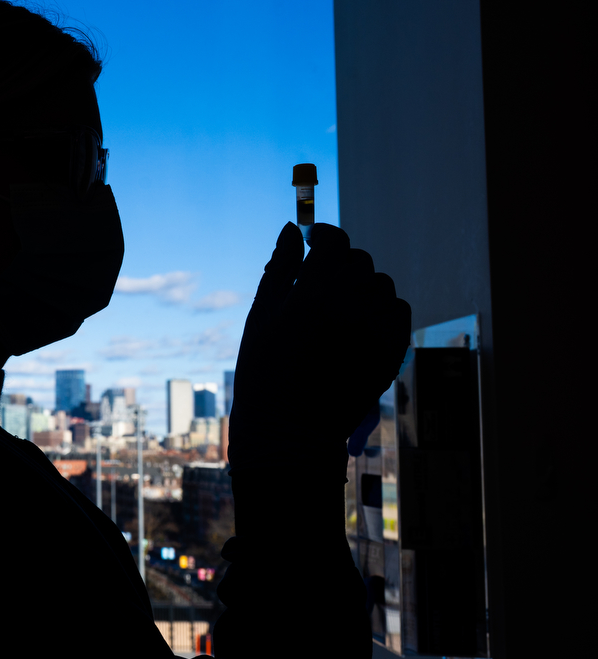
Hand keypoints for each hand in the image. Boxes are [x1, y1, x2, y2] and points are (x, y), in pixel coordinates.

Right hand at [228, 223, 409, 479]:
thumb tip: (292, 228)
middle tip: (319, 283)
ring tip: (339, 306)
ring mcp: (376, 331)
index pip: (334, 242)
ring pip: (382, 285)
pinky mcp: (392, 351)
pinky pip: (398, 311)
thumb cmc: (264, 373)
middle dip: (339, 264)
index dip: (324, 235)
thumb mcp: (260, 316)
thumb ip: (278, 268)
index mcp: (313, 296)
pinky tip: (360, 323)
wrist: (289, 429)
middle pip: (359, 261)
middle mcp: (351, 308)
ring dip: (361, 286)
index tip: (314, 242)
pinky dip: (382, 309)